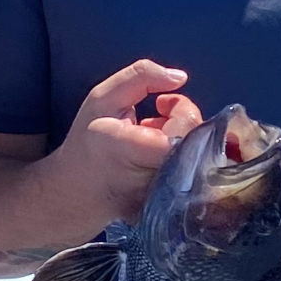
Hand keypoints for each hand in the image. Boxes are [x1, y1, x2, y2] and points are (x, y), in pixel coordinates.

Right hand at [49, 60, 203, 225]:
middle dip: (181, 120)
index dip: (179, 105)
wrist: (79, 192)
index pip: (188, 122)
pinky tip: (159, 156)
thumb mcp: (102, 98)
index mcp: (145, 149)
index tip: (160, 103)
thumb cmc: (89, 144)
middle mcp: (164, 175)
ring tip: (153, 138)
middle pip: (200, 137)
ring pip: (200, 154)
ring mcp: (173, 193)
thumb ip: (140, 77)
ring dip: (182, 138)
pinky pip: (195, 172)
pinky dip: (183, 157)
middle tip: (155, 118)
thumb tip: (180, 77)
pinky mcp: (179, 203)